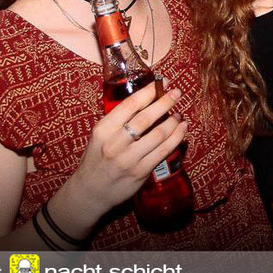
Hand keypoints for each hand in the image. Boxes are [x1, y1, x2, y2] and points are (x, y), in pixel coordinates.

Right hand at [66, 78, 186, 219]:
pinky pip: (163, 151)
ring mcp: (128, 159)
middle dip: (165, 102)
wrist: (90, 190)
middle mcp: (115, 143)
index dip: (149, 91)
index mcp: (103, 130)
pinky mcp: (141, 172)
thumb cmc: (97, 157)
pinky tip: (182, 128)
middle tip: (177, 93)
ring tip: (178, 114)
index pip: (130, 105)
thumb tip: (148, 99)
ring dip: (173, 121)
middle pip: (146, 118)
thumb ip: (119, 119)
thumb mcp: (101, 135)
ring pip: (158, 134)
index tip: (163, 82)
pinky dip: (176, 137)